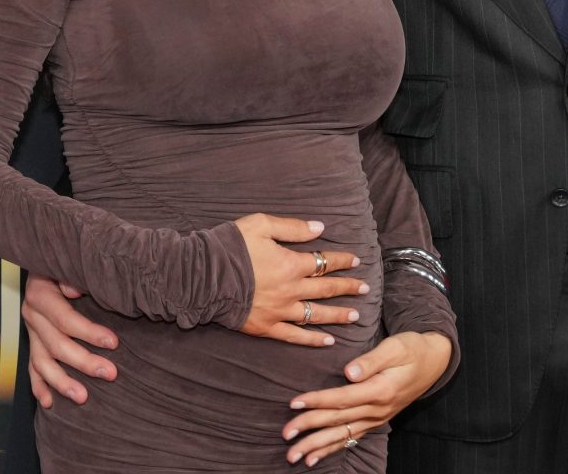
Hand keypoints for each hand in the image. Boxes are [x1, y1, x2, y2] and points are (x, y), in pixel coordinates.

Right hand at [22, 273, 118, 407]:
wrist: (47, 263)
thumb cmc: (65, 264)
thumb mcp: (68, 263)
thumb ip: (72, 275)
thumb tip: (75, 289)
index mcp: (40, 294)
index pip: (65, 319)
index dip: (89, 332)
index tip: (114, 343)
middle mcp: (32, 315)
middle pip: (56, 345)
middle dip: (84, 362)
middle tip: (110, 373)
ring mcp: (31, 332)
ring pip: (42, 363)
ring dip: (62, 382)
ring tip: (82, 397)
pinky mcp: (33, 343)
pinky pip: (33, 368)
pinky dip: (39, 386)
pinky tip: (48, 403)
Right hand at [235, 214, 367, 345]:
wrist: (202, 276)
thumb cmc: (231, 246)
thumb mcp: (262, 225)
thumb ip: (293, 228)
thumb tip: (320, 228)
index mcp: (291, 264)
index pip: (324, 263)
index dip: (342, 261)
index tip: (356, 262)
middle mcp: (290, 290)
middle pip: (325, 290)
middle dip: (347, 288)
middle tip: (365, 289)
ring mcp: (279, 311)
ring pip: (315, 315)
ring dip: (337, 315)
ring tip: (355, 317)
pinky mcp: (266, 327)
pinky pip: (295, 336)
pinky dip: (312, 339)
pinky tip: (328, 341)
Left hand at [282, 330, 451, 465]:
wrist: (434, 362)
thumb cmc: (412, 349)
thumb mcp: (395, 348)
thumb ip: (371, 361)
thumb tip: (348, 373)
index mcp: (380, 390)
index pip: (342, 399)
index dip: (317, 401)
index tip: (294, 404)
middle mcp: (377, 410)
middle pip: (337, 421)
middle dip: (309, 428)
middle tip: (285, 434)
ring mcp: (377, 418)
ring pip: (342, 435)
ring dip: (317, 446)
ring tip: (295, 456)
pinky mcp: (376, 421)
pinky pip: (351, 438)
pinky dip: (332, 449)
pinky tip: (315, 458)